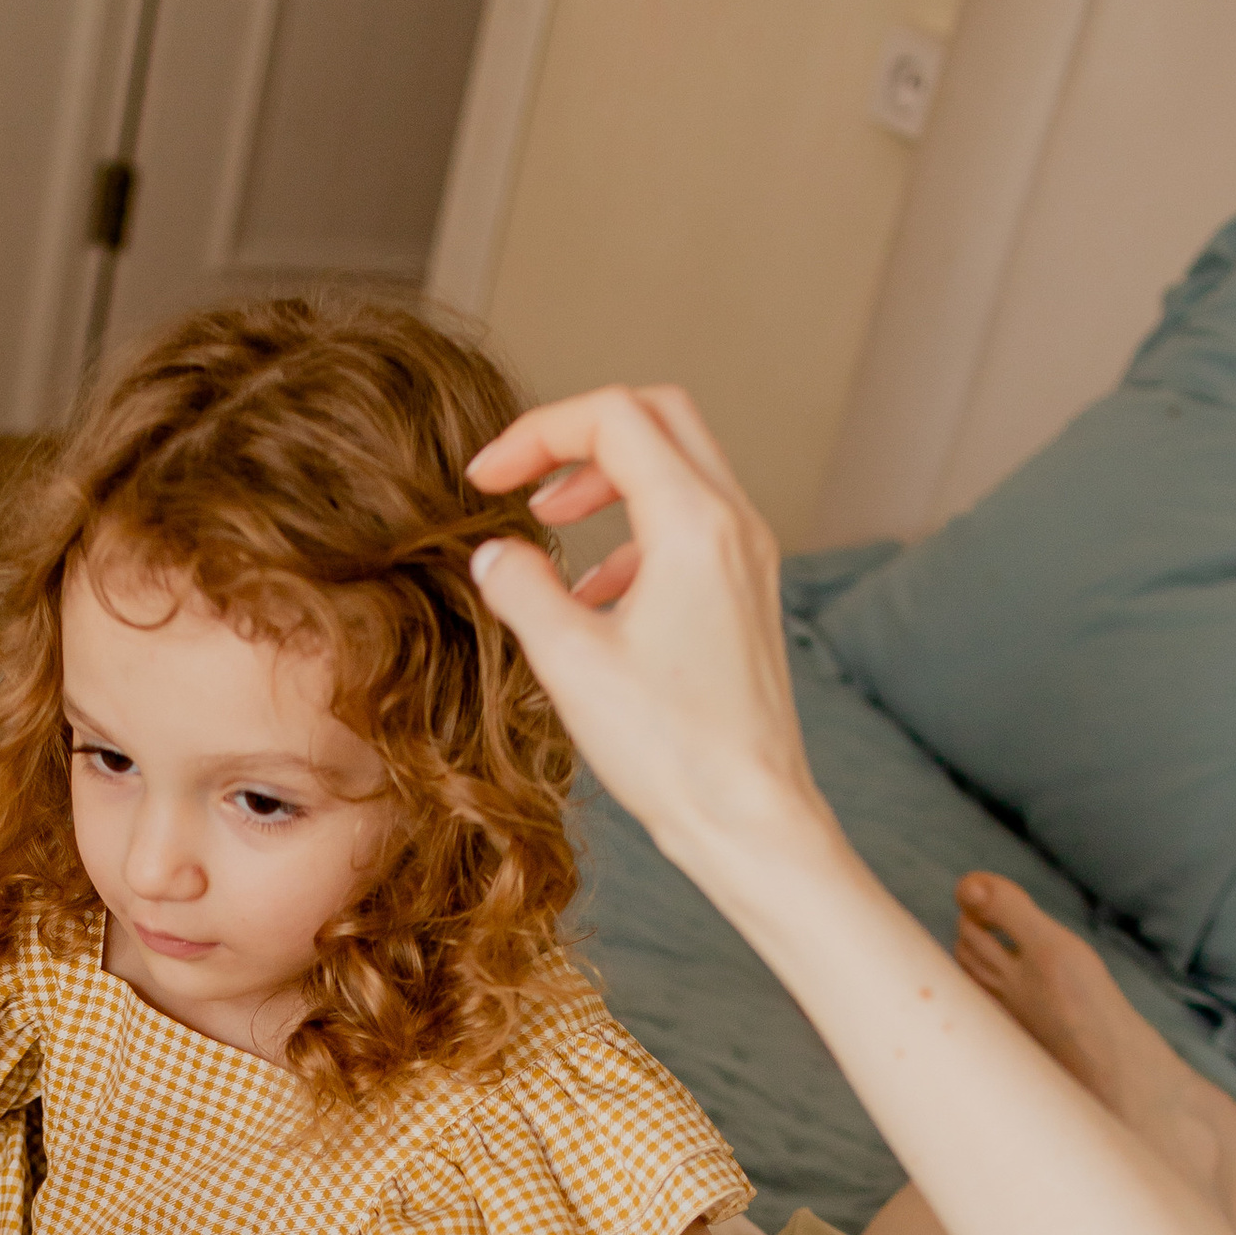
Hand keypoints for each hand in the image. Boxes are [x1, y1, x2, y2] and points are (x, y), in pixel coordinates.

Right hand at [466, 386, 838, 893]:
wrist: (750, 817)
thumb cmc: (672, 750)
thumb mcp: (571, 663)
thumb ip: (522, 589)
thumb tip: (494, 555)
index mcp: (693, 524)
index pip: (611, 419)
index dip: (535, 434)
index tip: (485, 479)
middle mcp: (733, 525)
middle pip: (657, 416)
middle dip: (580, 436)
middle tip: (524, 479)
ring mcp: (749, 557)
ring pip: (679, 466)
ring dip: (608, 481)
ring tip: (550, 527)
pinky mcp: (749, 593)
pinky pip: (692, 524)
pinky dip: (635, 531)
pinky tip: (595, 592)